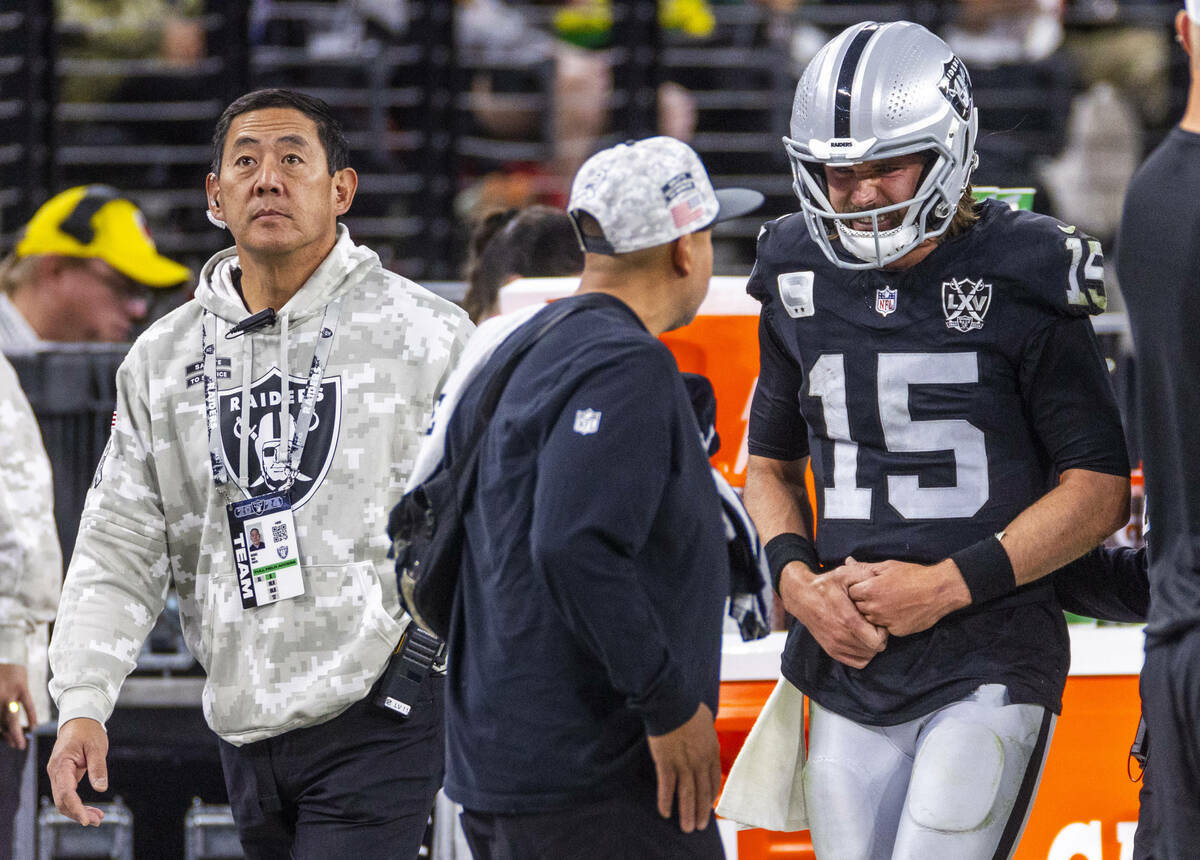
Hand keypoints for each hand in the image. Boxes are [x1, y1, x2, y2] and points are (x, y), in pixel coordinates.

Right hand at [0, 663, 36, 749]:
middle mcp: (7, 695)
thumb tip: (26, 716)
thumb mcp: (22, 676)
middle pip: (12, 720)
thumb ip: (23, 693)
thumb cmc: (11, 671)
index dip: (32, 719)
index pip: (28, 706)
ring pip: (1, 722)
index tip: (33, 730)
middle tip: (21, 746)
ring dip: (6, 734)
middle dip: (16, 735)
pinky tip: (4, 735)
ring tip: (13, 743)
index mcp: (20, 687)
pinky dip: (1, 727)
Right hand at [47, 718, 108, 825]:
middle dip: (78, 813)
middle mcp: (55, 772)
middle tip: (97, 821)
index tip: (85, 820)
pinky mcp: (64, 776)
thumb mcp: (97, 747)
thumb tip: (101, 788)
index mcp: (61, 765)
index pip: (65, 792)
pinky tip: (90, 810)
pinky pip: (67, 794)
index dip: (75, 808)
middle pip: (62, 801)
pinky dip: (77, 804)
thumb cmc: (88, 731)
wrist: (79, 721)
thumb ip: (98, 767)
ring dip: (78, 811)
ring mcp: (58, 775)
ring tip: (97, 818)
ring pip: (63, 800)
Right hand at [646, 703, 721, 833]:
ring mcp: (683, 763)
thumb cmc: (688, 707)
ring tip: (687, 828)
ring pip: (687, 794)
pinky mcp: (666, 762)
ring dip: (687, 813)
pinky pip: (667, 787)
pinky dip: (666, 801)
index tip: (708, 806)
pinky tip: (665, 812)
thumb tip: (704, 731)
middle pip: (702, 792)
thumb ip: (705, 733)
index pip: (714, 779)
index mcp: (711, 751)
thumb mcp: (705, 721)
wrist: (673, 702)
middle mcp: (700, 761)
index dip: (711, 795)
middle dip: (701, 811)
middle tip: (699, 826)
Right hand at [780, 558, 886, 668]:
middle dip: (878, 637)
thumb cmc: (826, 585)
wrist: (801, 596)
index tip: (877, 620)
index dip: (883, 631)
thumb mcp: (846, 573)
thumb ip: (866, 575)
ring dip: (870, 646)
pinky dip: (862, 654)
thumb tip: (880, 581)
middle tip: (873, 624)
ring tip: (866, 631)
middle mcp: (841, 637)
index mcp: (848, 620)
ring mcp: (835, 645)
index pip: (878, 641)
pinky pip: (857, 662)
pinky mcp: (831, 650)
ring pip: (867, 657)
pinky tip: (860, 639)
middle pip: (874, 650)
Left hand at [847, 559, 970, 636]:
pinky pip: (884, 627)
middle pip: (858, 607)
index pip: (850, 593)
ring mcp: (885, 621)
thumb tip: (847, 562)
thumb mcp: (887, 566)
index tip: (867, 586)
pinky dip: (888, 621)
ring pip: (869, 619)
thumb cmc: (913, 575)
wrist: (939, 590)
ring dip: (874, 612)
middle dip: (864, 601)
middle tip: (879, 594)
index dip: (858, 588)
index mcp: (869, 590)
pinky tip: (898, 611)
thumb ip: (864, 567)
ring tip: (889, 602)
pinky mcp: (896, 631)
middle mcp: (874, 608)